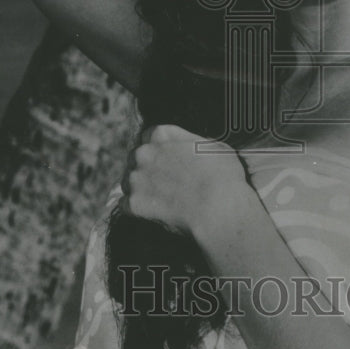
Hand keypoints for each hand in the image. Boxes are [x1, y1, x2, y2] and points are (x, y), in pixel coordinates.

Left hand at [119, 124, 249, 236]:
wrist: (218, 208)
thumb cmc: (223, 176)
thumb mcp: (214, 146)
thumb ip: (193, 143)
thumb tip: (191, 148)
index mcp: (161, 134)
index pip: (148, 136)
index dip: (158, 149)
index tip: (166, 160)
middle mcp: (144, 152)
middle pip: (136, 158)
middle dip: (145, 168)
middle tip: (163, 182)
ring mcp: (136, 178)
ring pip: (128, 182)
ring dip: (139, 189)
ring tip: (159, 200)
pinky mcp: (133, 204)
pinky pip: (126, 205)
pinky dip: (136, 210)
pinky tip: (152, 214)